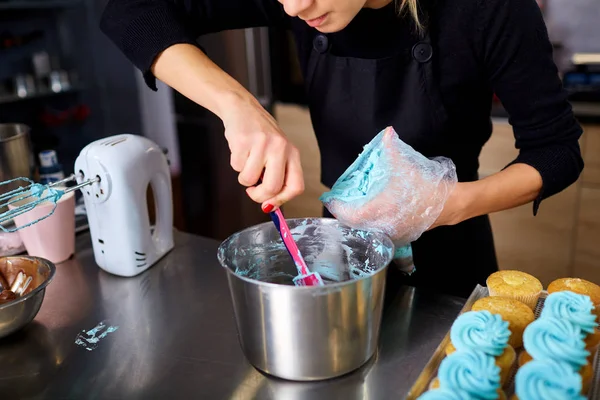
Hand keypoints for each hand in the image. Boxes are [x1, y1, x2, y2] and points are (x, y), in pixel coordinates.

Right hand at [222, 95, 304, 210]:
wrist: (242, 108)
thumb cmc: (261, 135)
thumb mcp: (277, 153)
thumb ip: (277, 176)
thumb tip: (270, 206)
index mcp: (292, 153)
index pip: (296, 186)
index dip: (282, 200)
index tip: (270, 204)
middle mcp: (280, 148)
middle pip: (273, 188)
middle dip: (259, 196)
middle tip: (252, 191)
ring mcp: (262, 144)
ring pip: (250, 180)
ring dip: (244, 177)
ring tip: (247, 161)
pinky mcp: (243, 141)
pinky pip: (236, 167)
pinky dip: (235, 164)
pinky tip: (240, 150)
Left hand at [322, 126, 456, 245]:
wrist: (449, 206)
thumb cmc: (426, 188)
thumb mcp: (406, 167)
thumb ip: (392, 149)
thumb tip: (387, 131)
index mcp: (378, 211)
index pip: (348, 215)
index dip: (337, 206)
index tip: (332, 197)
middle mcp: (381, 226)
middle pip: (352, 223)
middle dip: (345, 211)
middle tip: (340, 199)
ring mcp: (389, 234)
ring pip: (364, 229)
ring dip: (356, 218)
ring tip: (352, 204)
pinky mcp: (397, 236)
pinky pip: (376, 232)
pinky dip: (369, 223)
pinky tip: (370, 211)